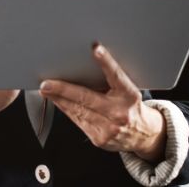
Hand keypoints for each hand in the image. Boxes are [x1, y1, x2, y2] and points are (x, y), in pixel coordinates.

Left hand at [39, 44, 166, 162]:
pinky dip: (66, 110)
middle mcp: (119, 112)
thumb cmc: (131, 107)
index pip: (116, 75)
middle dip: (64, 89)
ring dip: (59, 99)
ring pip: (78, 110)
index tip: (96, 49)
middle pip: (87, 98)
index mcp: (129, 95)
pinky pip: (78, 121)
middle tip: (47, 83)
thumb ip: (111, 81)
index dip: (106, 61)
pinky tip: (58, 102)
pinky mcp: (99, 138)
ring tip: (47, 90)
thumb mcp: (128, 91)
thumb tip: (87, 66)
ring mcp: (109, 127)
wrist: (142, 135)